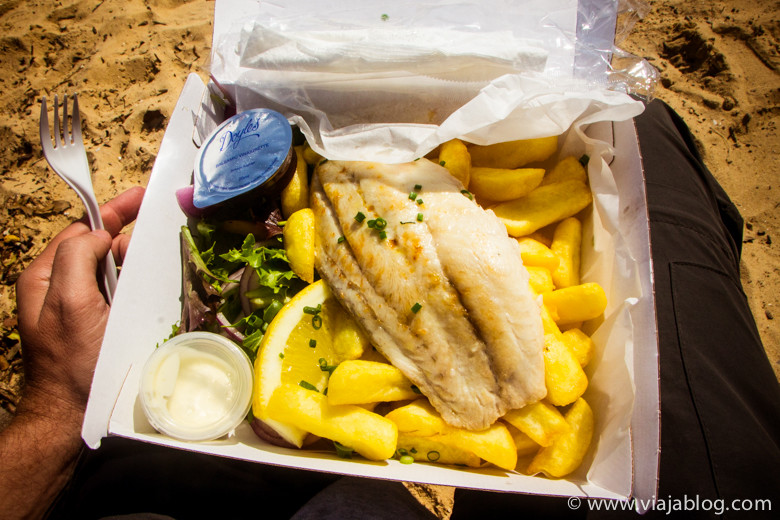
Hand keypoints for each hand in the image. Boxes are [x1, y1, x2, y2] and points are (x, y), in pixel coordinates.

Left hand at [15, 186, 144, 415]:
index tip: (141, 196)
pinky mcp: (92, 322)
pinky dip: (132, 282)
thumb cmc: (72, 362)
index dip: (111, 211)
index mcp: (45, 276)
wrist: (71, 414)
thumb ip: (77, 259)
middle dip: (124, 237)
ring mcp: (75, 305)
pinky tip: (149, 286)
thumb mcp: (70, 304)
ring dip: (131, 261)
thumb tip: (100, 234)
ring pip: (107, 268)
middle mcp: (58, 287)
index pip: (80, 229)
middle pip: (95, 245)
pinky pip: (114, 290)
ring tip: (154, 264)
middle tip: (154, 240)